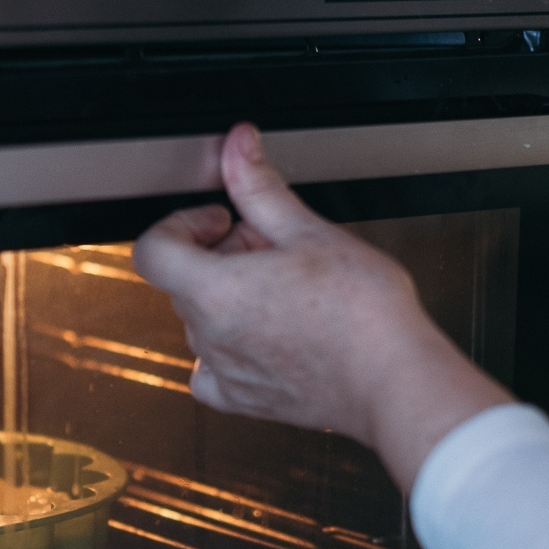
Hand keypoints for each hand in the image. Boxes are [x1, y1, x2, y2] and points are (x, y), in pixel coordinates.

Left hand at [132, 123, 510, 491]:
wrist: (394, 379)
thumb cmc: (362, 315)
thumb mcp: (309, 231)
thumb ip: (260, 187)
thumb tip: (238, 148)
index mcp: (214, 291)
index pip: (154, 249)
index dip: (182, 223)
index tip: (219, 219)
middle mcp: (210, 336)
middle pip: (186, 280)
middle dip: (222, 253)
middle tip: (273, 248)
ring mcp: (226, 371)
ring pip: (204, 320)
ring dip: (231, 296)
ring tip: (285, 289)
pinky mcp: (246, 400)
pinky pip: (213, 372)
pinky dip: (228, 348)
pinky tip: (264, 335)